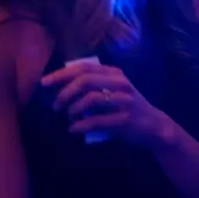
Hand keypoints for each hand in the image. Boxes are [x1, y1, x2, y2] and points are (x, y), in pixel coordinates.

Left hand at [41, 61, 176, 147]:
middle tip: (56, 105)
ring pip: (91, 99)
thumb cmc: (127, 107)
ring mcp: (124, 101)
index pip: (84, 68)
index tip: (45, 82)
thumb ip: (95, 84)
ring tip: (69, 117)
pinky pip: (97, 121)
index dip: (61, 74)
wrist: (154, 126)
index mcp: (115, 74)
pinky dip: (81, 125)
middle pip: (85, 80)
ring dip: (73, 109)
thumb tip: (62, 85)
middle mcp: (121, 84)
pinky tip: (73, 129)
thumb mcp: (114, 89)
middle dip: (65, 92)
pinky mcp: (125, 119)